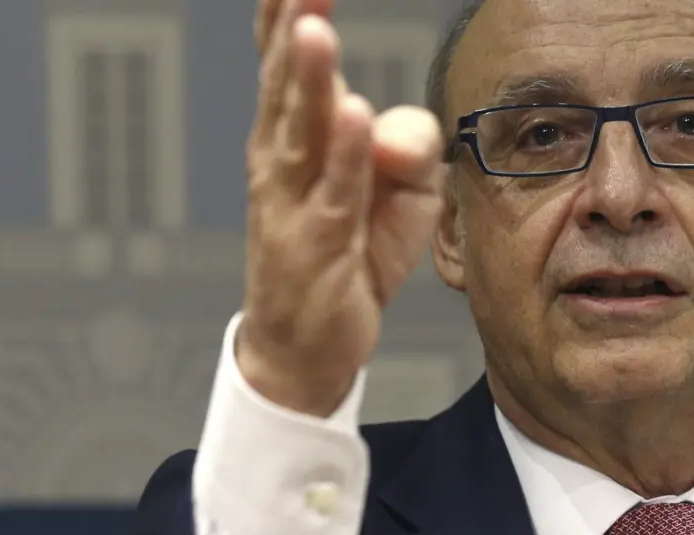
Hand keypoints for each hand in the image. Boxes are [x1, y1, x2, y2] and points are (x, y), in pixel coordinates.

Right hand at [238, 0, 445, 416]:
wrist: (309, 341)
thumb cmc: (353, 253)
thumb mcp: (401, 190)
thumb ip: (410, 144)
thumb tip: (393, 119)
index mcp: (296, 132)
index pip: (288, 60)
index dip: (289, 11)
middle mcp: (282, 157)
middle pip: (286, 80)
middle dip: (294, 24)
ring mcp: (292, 201)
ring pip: (301, 129)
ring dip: (308, 78)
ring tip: (314, 29)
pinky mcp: (317, 244)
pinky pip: (334, 192)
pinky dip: (345, 154)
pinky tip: (354, 115)